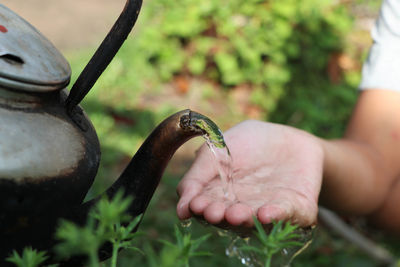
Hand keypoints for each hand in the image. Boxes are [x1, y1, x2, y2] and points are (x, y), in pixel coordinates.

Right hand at [176, 120, 323, 226]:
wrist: (288, 136)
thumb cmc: (249, 142)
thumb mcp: (218, 149)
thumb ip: (198, 174)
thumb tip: (182, 208)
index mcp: (219, 196)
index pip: (205, 206)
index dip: (199, 207)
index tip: (195, 205)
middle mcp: (241, 208)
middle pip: (228, 218)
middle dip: (221, 217)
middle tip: (215, 212)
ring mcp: (267, 208)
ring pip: (255, 220)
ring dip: (245, 219)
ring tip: (236, 214)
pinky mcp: (295, 207)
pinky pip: (287, 214)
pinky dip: (277, 215)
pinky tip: (266, 212)